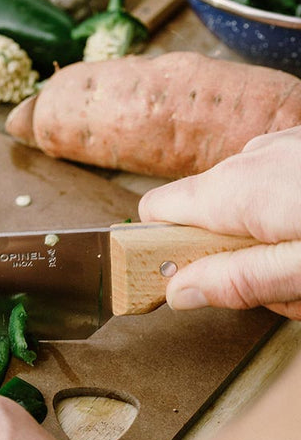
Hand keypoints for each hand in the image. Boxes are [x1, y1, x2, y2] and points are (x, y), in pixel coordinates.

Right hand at [138, 126, 300, 318]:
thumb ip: (239, 281)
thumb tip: (179, 291)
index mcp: (234, 188)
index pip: (153, 214)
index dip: (162, 253)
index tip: (188, 285)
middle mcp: (248, 159)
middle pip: (206, 221)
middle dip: (238, 261)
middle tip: (287, 286)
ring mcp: (280, 149)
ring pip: (247, 212)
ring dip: (271, 247)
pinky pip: (278, 193)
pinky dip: (292, 220)